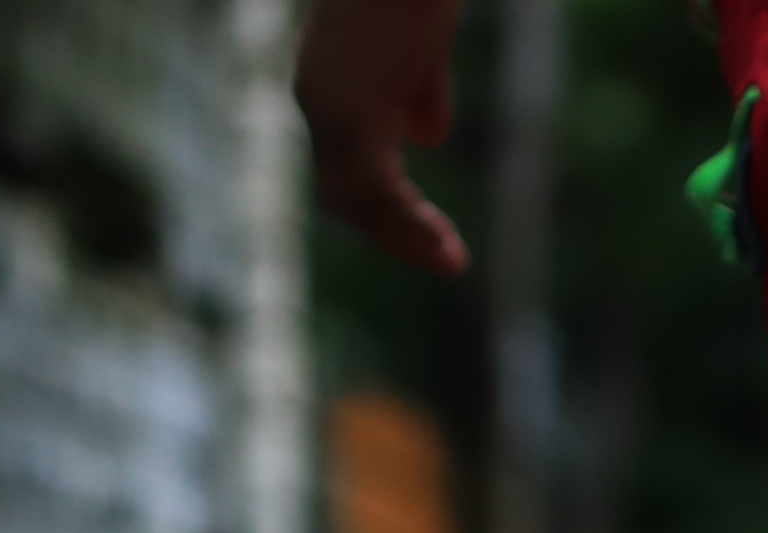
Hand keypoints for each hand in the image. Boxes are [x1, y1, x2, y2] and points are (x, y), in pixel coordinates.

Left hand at [297, 0, 471, 272]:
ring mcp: (331, 106)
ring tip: (451, 259)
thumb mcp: (420, 38)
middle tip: (444, 256)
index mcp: (327, 79)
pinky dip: (409, 225)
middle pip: (342, 193)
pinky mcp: (355, 112)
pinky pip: (377, 190)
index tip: (432, 231)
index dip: (385, 205)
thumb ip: (418, 88)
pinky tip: (445, 242)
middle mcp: (316, 97)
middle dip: (391, 232)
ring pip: (356, 200)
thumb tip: (427, 139)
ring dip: (405, 238)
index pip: (344, 163)